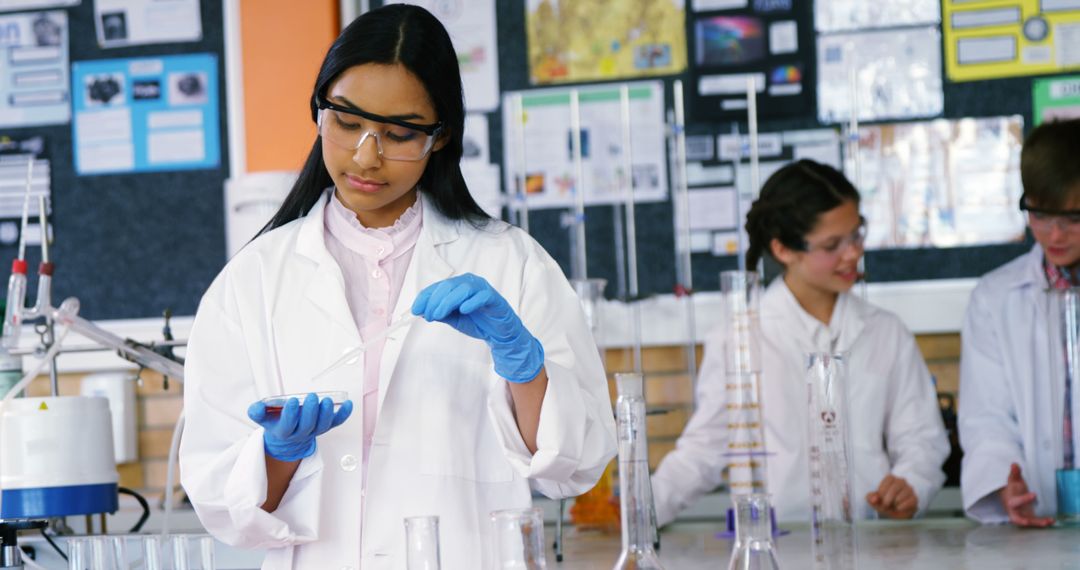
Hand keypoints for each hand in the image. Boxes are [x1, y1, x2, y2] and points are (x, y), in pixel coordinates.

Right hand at [247, 393, 352, 461]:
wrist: (287, 438)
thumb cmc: (276, 422)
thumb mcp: (262, 418)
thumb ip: (257, 412)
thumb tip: (257, 407)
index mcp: (283, 431)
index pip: (287, 425)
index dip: (290, 415)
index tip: (292, 402)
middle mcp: (300, 434)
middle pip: (307, 426)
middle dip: (310, 411)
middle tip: (311, 397)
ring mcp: (314, 432)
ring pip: (322, 426)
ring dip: (326, 413)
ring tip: (326, 400)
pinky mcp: (325, 427)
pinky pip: (336, 423)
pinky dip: (343, 414)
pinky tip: (348, 404)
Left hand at [412, 273, 543, 382]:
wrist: (499, 333)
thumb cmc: (477, 322)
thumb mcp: (454, 319)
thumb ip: (441, 314)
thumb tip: (423, 311)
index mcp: (458, 286)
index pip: (438, 287)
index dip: (425, 297)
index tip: (415, 310)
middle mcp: (469, 283)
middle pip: (448, 286)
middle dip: (435, 301)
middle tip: (429, 316)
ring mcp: (482, 289)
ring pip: (463, 289)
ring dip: (448, 302)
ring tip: (439, 315)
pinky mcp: (494, 298)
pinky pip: (482, 296)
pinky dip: (471, 302)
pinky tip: (463, 310)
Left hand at [866, 474, 917, 518]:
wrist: (894, 514)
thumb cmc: (884, 503)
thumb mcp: (874, 501)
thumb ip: (871, 498)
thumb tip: (873, 499)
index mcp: (891, 478)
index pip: (888, 479)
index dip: (883, 490)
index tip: (880, 498)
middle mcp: (902, 481)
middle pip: (895, 488)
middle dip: (887, 499)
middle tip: (885, 505)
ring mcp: (909, 490)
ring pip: (902, 495)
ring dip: (894, 503)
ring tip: (892, 506)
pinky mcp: (914, 499)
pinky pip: (909, 502)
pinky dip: (901, 507)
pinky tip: (898, 508)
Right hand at [1000, 463, 1054, 527]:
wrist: (1011, 496)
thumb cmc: (1013, 488)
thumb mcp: (1013, 479)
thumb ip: (1015, 472)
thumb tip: (1014, 464)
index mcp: (1010, 500)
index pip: (1015, 501)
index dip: (1024, 499)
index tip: (1035, 494)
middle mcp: (1014, 510)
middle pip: (1015, 517)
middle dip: (1020, 520)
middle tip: (1027, 522)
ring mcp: (1021, 515)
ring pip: (1028, 521)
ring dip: (1037, 523)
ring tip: (1048, 521)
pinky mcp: (1028, 517)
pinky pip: (1035, 522)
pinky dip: (1043, 522)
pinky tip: (1052, 520)